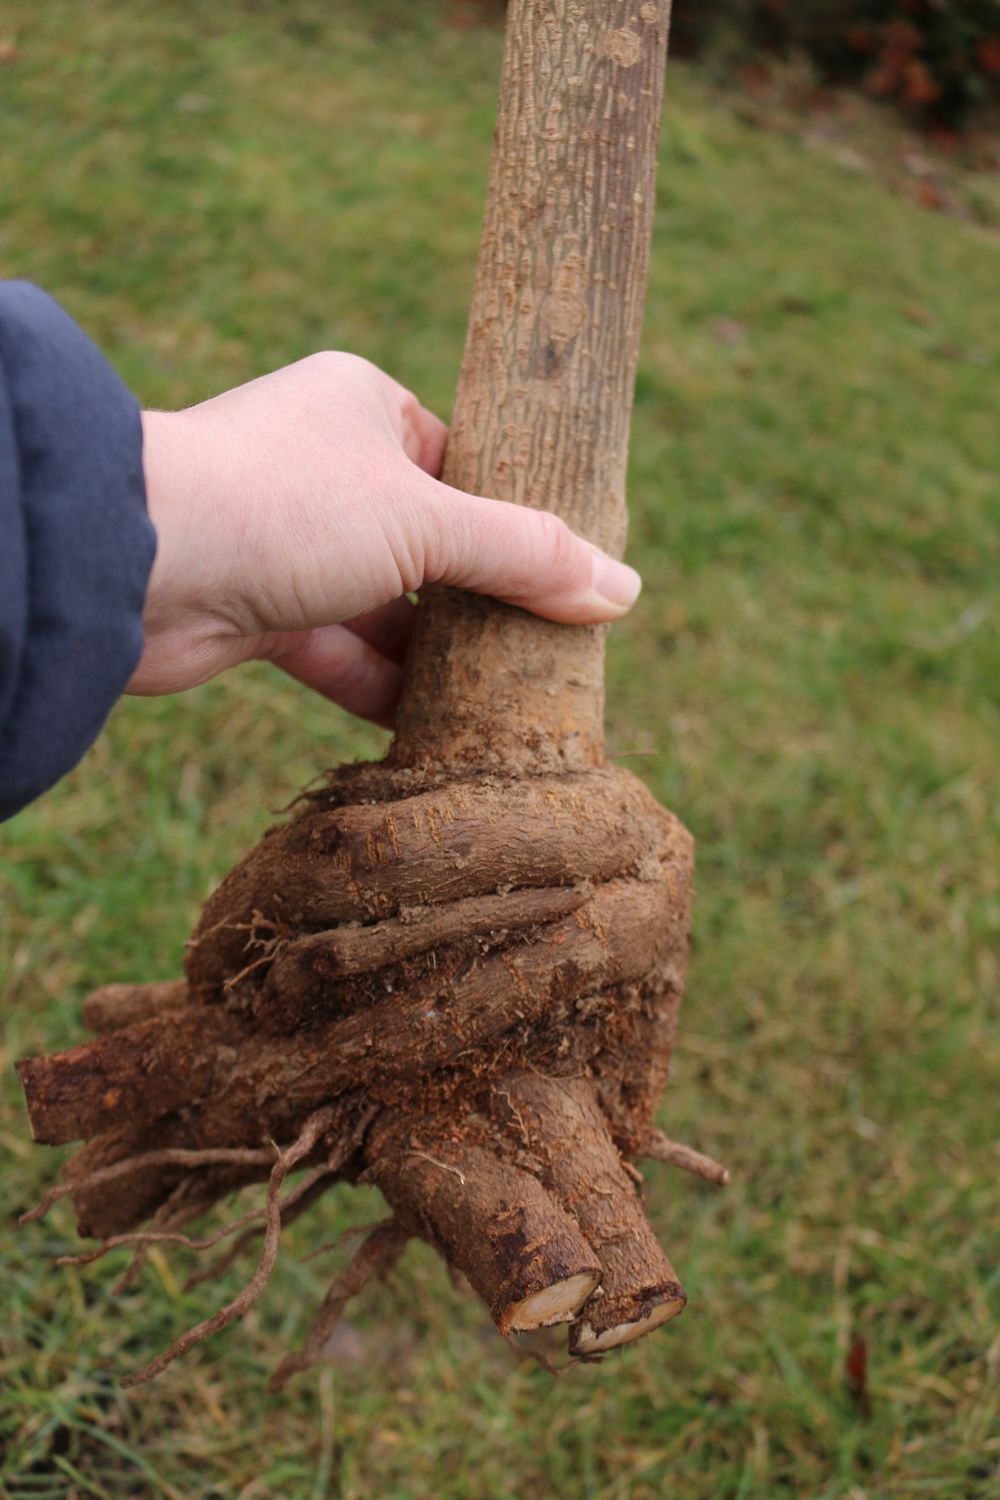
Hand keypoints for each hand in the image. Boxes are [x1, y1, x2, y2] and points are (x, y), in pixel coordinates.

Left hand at [134, 352, 641, 725]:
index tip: (572, 572)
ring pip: (388, 607)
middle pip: (432, 542)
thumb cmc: (283, 504)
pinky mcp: (262, 613)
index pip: (464, 462)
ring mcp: (292, 544)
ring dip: (439, 656)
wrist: (135, 563)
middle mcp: (327, 469)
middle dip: (485, 600)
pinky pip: (342, 654)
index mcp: (365, 408)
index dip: (517, 518)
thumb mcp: (428, 522)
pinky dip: (385, 690)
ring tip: (514, 701)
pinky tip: (442, 730)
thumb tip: (624, 591)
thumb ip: (526, 557)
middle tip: (556, 648)